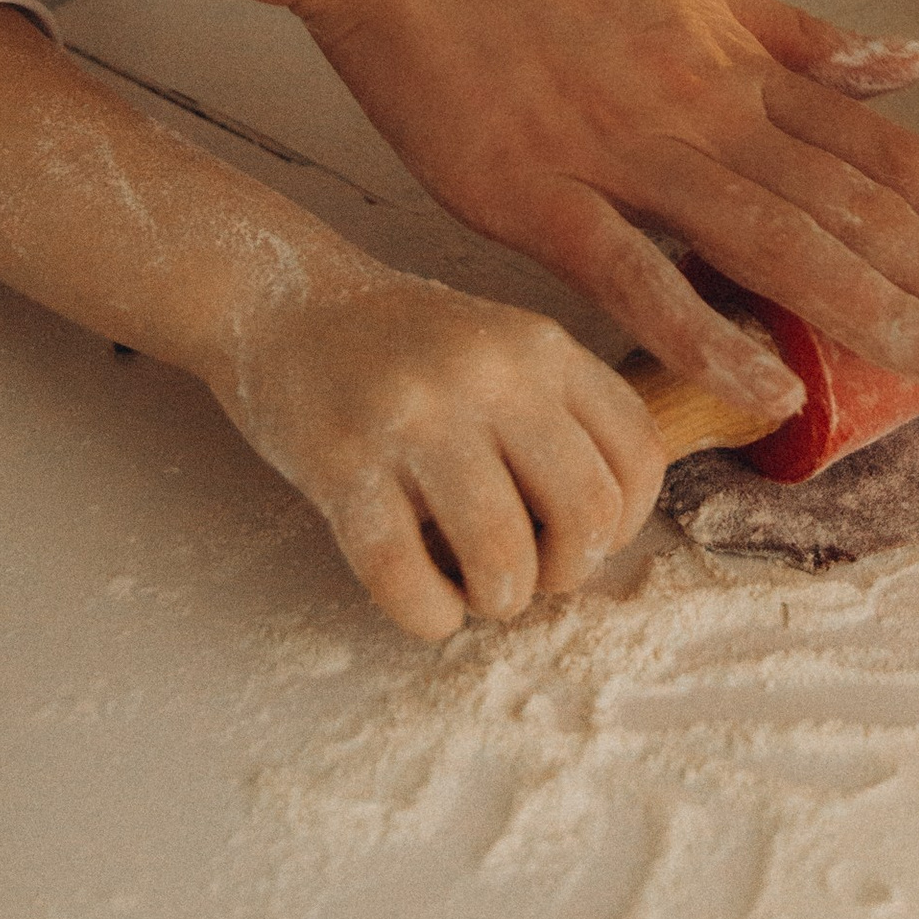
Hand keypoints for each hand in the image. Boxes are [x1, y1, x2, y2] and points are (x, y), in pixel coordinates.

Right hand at [209, 253, 665, 643]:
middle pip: (587, 513)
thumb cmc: (401, 346)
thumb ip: (559, 414)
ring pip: (502, 555)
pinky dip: (428, 616)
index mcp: (542, 348)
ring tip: (474, 591)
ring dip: (497, 600)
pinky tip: (425, 607)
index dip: (627, 524)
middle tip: (529, 574)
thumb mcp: (502, 349)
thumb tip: (605, 532)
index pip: (639, 454)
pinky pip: (403, 575)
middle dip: (567, 573)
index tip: (585, 542)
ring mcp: (416, 416)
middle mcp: (491, 374)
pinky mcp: (342, 462)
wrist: (280, 303)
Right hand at [298, 0, 918, 429]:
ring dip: (891, 318)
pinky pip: (629, 268)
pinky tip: (771, 387)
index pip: (894, 162)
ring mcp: (623, 146)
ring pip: (783, 243)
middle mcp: (707, 106)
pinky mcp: (530, 184)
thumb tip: (907, 61)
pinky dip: (702, 327)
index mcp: (742, 64)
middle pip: (868, 215)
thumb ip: (795, 35)